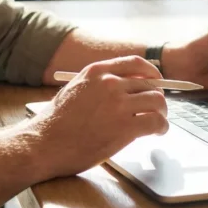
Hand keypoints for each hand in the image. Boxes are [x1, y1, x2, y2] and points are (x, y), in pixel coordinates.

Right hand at [30, 56, 168, 179]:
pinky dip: (162, 127)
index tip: (156, 83)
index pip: (135, 63)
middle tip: (156, 110)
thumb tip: (124, 88)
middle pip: (150, 84)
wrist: (45, 143)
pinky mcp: (125, 127)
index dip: (151, 73)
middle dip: (156, 97)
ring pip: (157, 101)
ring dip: (162, 113)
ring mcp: (118, 104)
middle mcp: (110, 83)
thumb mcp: (75, 89)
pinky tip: (157, 133)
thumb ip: (98, 85)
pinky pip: (156, 122)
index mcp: (97, 71)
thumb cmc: (56, 122)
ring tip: (158, 123)